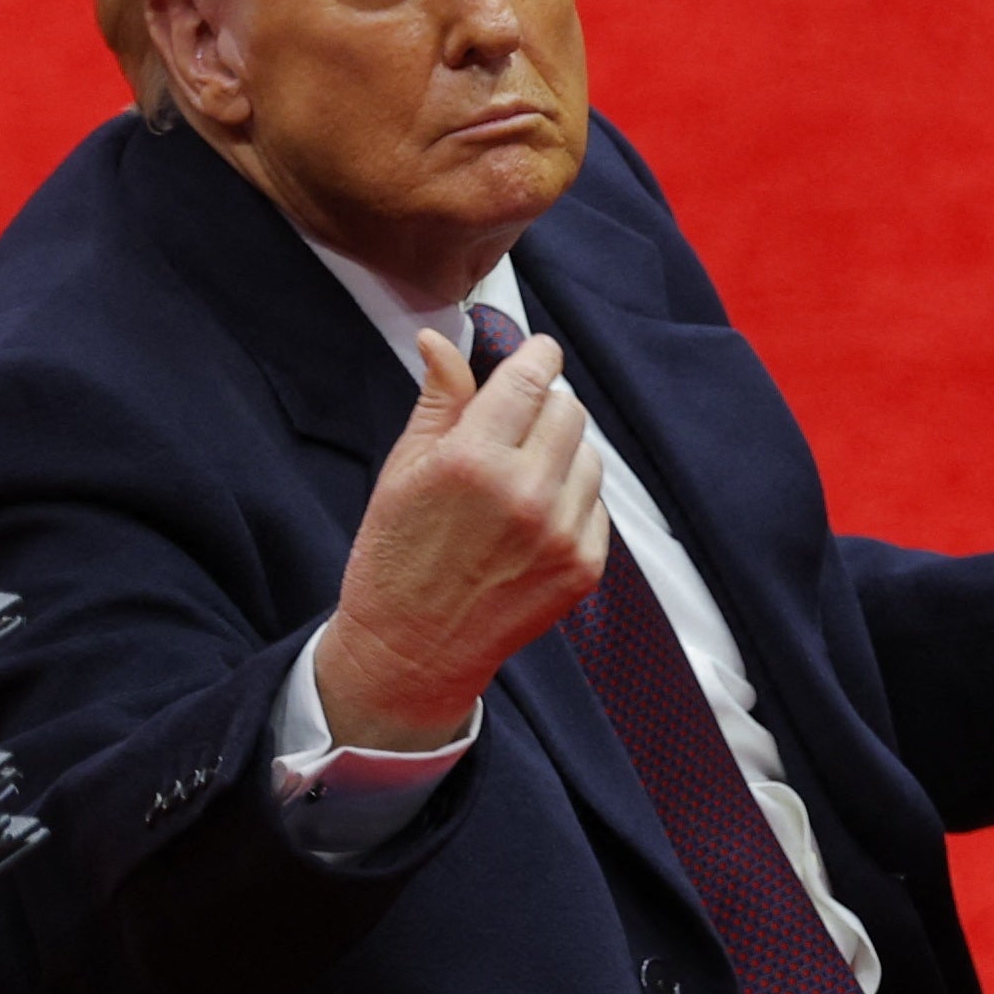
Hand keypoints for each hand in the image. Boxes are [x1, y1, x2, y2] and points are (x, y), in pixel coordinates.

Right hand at [317, 327, 608, 752]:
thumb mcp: (402, 472)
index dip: (538, 357)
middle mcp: (525, 494)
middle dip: (544, 406)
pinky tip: (531, 519)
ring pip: (590, 455)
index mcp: (472, 462)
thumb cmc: (395, 557)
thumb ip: (437, 402)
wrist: (411, 653)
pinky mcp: (584, 567)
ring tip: (517, 480)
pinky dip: (572, 500)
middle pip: (569, 410)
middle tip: (514, 425)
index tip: (537, 354)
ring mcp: (561, 534)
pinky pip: (597, 504)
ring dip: (561, 453)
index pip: (532, 379)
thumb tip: (441, 340)